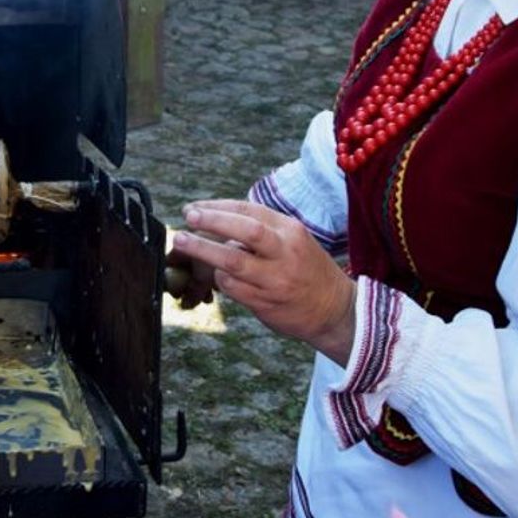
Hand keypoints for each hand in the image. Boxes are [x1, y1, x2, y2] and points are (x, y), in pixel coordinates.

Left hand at [169, 199, 356, 363]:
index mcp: (290, 231)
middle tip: (187, 217)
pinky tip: (213, 274)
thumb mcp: (294, 240)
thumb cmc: (307, 269)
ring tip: (181, 241)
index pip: (249, 211)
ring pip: (232, 261)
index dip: (217, 207)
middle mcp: (284, 253)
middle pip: (244, 230)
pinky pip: (232, 287)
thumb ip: (262, 229)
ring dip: (203, 251)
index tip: (194, 208)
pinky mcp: (266, 303)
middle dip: (212, 221)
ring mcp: (275, 280)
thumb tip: (217, 218)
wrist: (336, 310)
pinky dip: (218, 278)